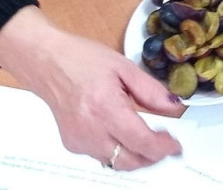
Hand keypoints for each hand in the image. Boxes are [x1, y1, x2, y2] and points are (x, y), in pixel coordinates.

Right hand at [0, 8, 183, 171]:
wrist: (47, 62)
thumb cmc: (82, 59)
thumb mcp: (124, 67)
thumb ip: (151, 90)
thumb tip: (173, 107)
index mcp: (106, 108)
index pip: (142, 142)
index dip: (163, 148)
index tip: (175, 145)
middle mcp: (91, 131)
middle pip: (131, 161)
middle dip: (153, 156)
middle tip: (166, 144)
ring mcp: (79, 141)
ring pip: (117, 163)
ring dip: (136, 155)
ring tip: (147, 137)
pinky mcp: (73, 145)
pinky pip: (103, 157)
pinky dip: (118, 151)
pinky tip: (122, 134)